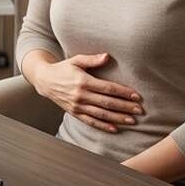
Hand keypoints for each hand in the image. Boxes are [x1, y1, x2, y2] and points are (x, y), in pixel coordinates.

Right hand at [29, 52, 143, 133]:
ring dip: (117, 118)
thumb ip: (92, 59)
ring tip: (132, 121)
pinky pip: (90, 121)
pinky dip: (102, 126)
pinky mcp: (74, 113)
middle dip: (125, 107)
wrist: (45, 80)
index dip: (123, 92)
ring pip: (101, 114)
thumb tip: (107, 56)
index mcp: (83, 81)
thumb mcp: (76, 60)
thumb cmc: (63, 69)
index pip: (108, 88)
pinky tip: (114, 129)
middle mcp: (80, 95)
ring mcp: (77, 106)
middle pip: (107, 103)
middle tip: (139, 110)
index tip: (136, 96)